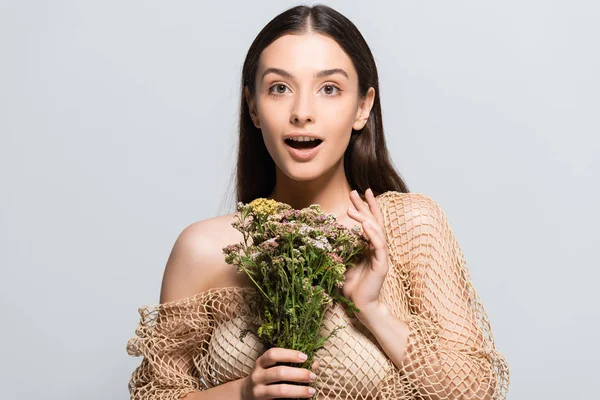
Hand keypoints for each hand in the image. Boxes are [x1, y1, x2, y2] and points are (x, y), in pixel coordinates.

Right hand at [240, 347, 319, 399]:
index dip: (289, 354)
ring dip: (298, 390)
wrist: (245, 394)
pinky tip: (303, 399)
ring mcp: (258, 391)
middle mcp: (257, 375)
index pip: (273, 354)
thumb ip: (291, 364)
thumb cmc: (265, 378)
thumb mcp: (273, 367)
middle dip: (298, 374)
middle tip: (312, 376)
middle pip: (279, 372)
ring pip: (280, 390)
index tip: (305, 357)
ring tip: (311, 390)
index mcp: (260, 362)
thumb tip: (315, 364)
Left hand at [343, 188, 389, 319]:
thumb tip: (328, 236)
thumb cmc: (352, 286)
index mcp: (369, 246)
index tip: (357, 192)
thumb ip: (342, 248)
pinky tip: (366, 225)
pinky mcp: (382, 265)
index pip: (369, 221)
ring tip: (352, 208)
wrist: (361, 305)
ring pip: (377, 231)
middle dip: (365, 205)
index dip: (364, 206)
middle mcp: (377, 248)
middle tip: (355, 191)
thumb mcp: (343, 262)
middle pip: (374, 221)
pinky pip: (379, 246)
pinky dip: (373, 235)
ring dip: (365, 218)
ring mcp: (381, 256)